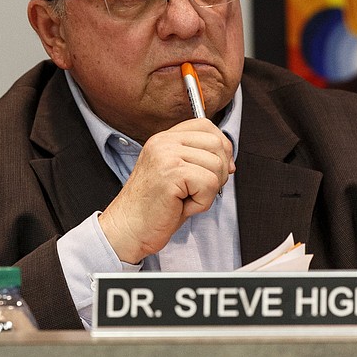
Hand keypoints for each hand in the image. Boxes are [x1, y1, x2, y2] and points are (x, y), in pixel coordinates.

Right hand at [98, 118, 234, 263]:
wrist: (127, 230)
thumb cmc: (152, 210)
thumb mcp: (177, 177)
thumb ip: (198, 161)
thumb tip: (229, 162)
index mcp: (164, 139)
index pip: (205, 126)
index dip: (220, 148)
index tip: (216, 171)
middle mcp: (164, 142)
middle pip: (217, 144)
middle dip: (219, 173)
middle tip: (198, 192)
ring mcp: (166, 155)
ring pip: (217, 165)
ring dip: (208, 191)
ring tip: (185, 200)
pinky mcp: (171, 173)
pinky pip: (209, 183)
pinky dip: (202, 202)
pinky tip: (182, 206)